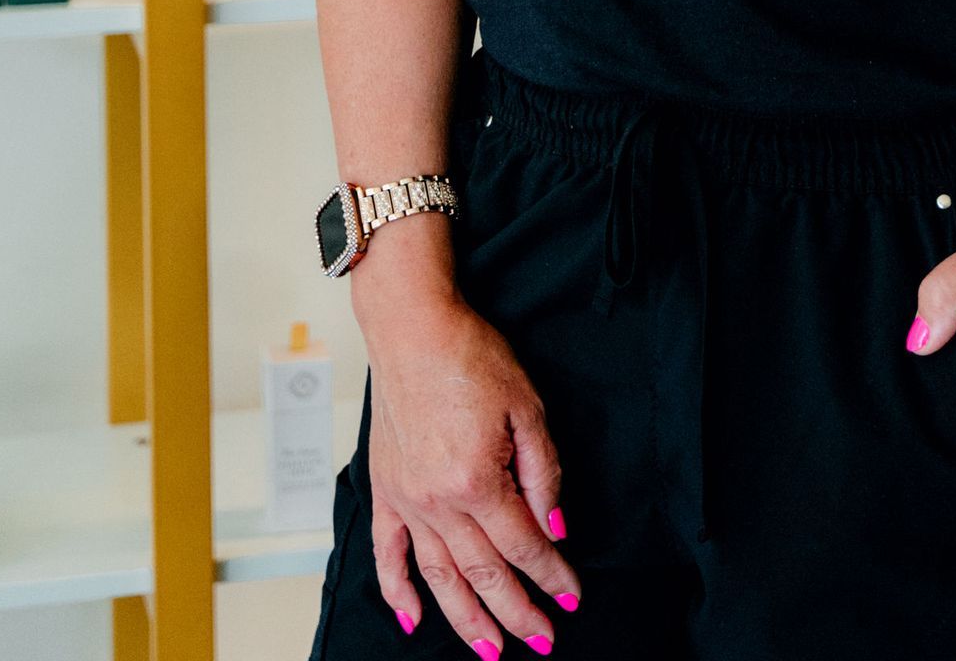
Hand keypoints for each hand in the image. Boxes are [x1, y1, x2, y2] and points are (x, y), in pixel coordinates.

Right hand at [363, 290, 580, 651]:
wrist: (412, 327)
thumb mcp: (526, 406)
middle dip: (516, 613)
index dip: (550, 576)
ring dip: (466, 620)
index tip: (570, 599)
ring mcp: (407, 500)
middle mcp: (437, 501)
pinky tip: (414, 619)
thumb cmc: (470, 356)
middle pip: (484, 573)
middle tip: (542, 641)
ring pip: (439, 578)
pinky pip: (388, 554)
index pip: (523, 545)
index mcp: (476, 481)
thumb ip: (542, 472)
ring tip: (491, 651)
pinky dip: (398, 591)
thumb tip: (554, 528)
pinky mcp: (385, 490)